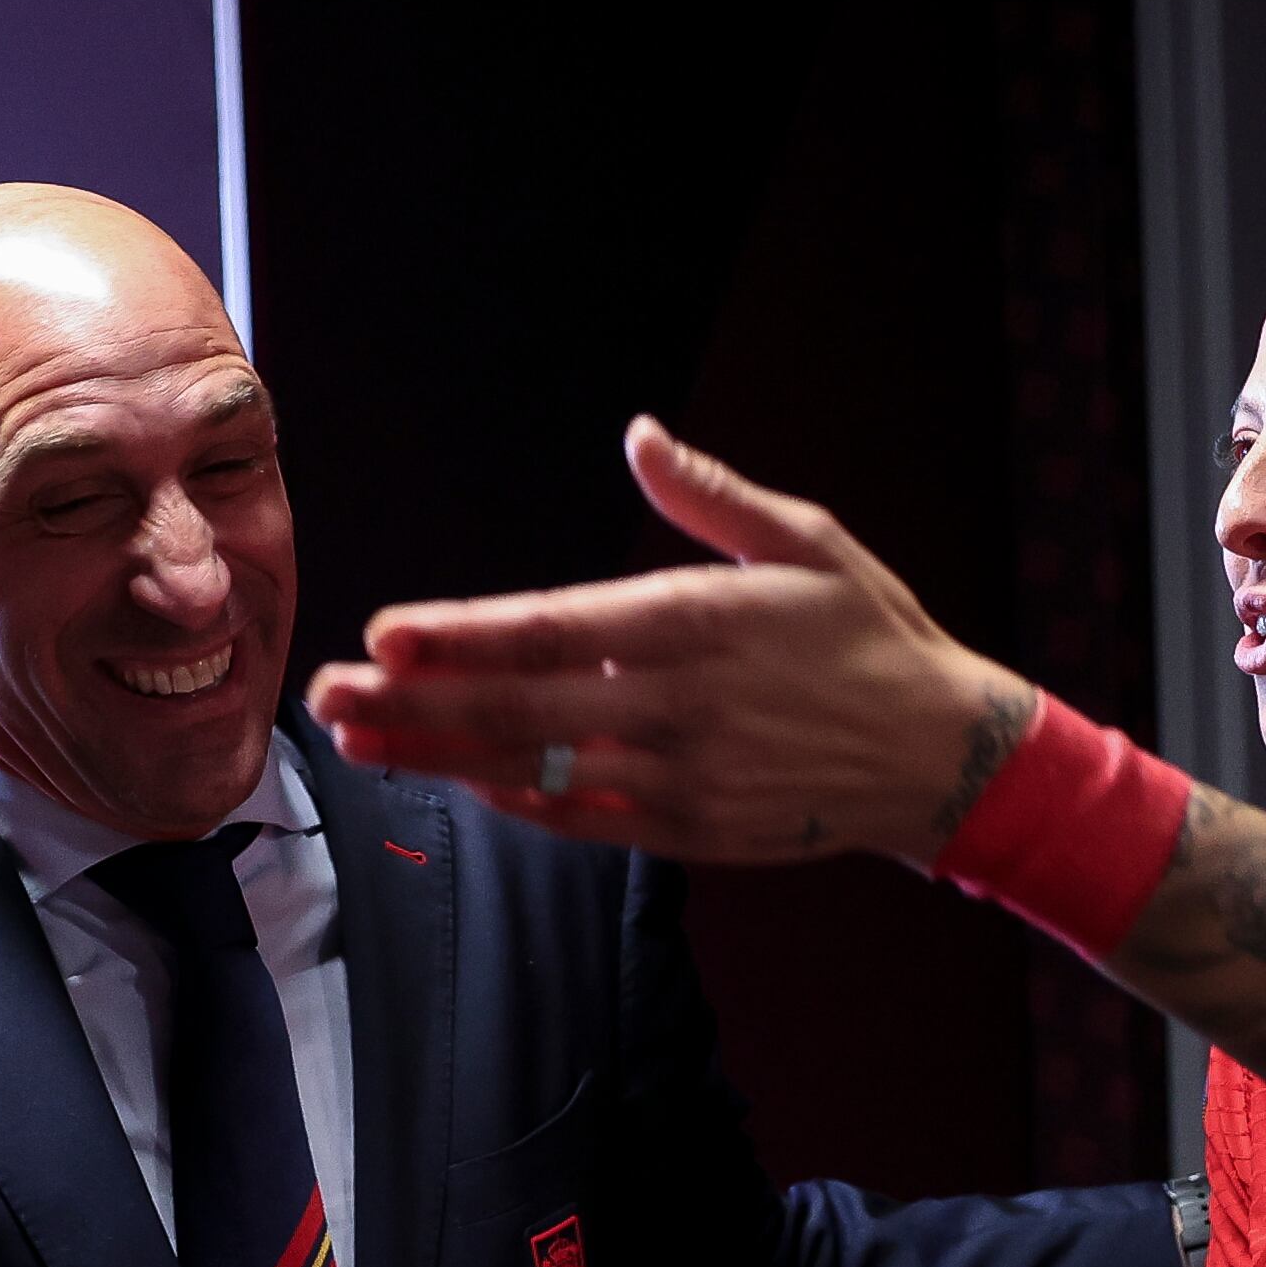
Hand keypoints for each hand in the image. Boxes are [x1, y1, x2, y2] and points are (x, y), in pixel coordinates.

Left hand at [305, 417, 1021, 866]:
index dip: (461, 637)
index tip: (384, 633)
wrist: (941, 753)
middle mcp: (675, 707)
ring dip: (435, 754)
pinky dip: (509, 801)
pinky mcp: (686, 830)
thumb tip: (641, 436)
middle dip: (412, 701)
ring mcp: (677, 777)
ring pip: (531, 770)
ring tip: (354, 738)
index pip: (551, 631)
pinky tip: (448, 777)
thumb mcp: (807, 541)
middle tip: (324, 692)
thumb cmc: (869, 633)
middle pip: (518, 709)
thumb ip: (710, 496)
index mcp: (696, 623)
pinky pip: (576, 819)